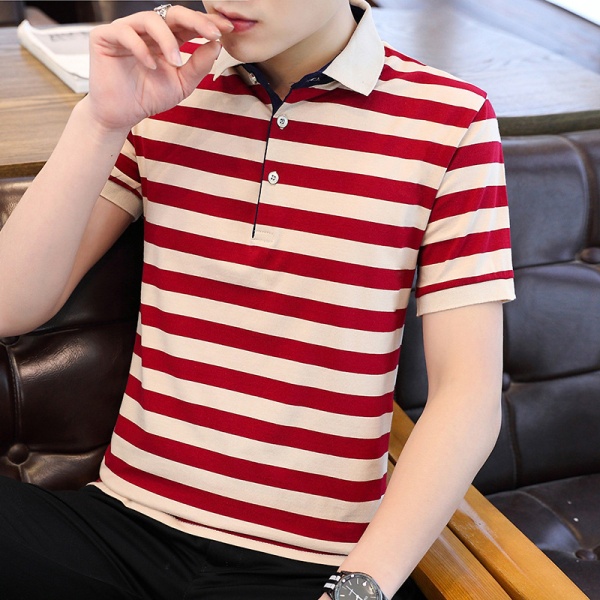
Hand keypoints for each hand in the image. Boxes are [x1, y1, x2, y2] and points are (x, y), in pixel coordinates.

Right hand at [86, 5, 232, 131]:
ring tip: (175, 61)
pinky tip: (151, 66)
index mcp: (166, 39)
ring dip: (167, 39)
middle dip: (195, 20)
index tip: (227, 30)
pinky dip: (140, 48)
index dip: (207, 23)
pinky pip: (125, 32)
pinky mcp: (105, 36)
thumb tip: (216, 45)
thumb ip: (199, 66)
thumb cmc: (148, 98)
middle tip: (212, 33)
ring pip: (150, 19)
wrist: (121, 115)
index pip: (188, 24)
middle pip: (173, 13)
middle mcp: (147, 30)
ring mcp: (126, 30)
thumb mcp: (182, 84)